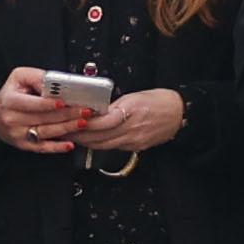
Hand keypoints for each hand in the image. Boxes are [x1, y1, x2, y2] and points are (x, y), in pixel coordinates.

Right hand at [0, 70, 91, 152]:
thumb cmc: (12, 93)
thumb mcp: (20, 77)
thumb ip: (38, 77)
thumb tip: (55, 84)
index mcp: (9, 101)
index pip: (31, 104)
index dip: (48, 104)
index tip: (63, 103)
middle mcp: (11, 119)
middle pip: (42, 118)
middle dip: (67, 114)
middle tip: (86, 110)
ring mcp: (17, 134)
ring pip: (45, 132)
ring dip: (66, 128)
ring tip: (83, 122)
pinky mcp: (24, 144)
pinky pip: (42, 147)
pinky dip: (56, 147)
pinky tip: (69, 145)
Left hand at [70, 87, 185, 154]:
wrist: (182, 113)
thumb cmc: (161, 100)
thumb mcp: (135, 96)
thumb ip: (114, 105)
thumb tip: (94, 111)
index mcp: (130, 112)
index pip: (99, 122)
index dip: (82, 123)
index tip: (68, 120)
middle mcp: (131, 129)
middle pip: (98, 137)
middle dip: (78, 135)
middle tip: (62, 131)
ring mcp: (134, 140)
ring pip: (102, 145)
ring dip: (85, 142)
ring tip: (71, 138)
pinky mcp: (137, 147)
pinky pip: (113, 147)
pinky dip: (100, 145)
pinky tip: (91, 142)